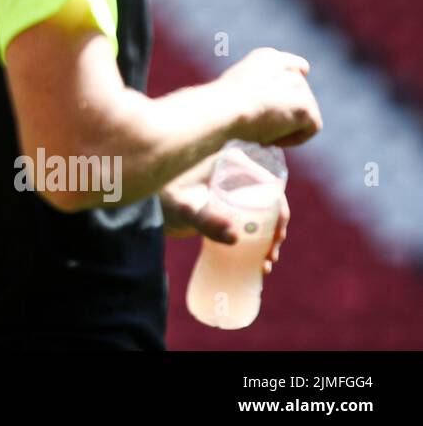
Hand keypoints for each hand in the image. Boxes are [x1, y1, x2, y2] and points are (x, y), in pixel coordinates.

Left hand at [161, 152, 290, 275]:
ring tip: (265, 263)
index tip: (277, 236)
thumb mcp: (184, 207)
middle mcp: (235, 173)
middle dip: (277, 230)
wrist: (147, 207)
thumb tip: (235, 238)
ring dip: (270, 239)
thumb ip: (205, 220)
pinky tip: (259, 264)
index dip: (280, 211)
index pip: (269, 184)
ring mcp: (232, 191)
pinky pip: (248, 223)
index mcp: (232, 162)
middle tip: (271, 255)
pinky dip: (256, 242)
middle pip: (270, 202)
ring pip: (262, 215)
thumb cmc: (162, 197)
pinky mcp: (225, 208)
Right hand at [221, 48, 322, 146]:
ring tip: (262, 134)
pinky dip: (294, 138)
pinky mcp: (305, 106)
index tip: (266, 109)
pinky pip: (312, 126)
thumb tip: (267, 106)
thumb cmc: (220, 103)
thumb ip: (256, 88)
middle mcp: (287, 66)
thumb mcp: (234, 87)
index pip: (294, 68)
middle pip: (299, 95)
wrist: (224, 107)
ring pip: (305, 112)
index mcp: (268, 56)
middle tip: (259, 126)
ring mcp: (299, 85)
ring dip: (287, 126)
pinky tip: (272, 140)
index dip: (284, 91)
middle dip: (283, 112)